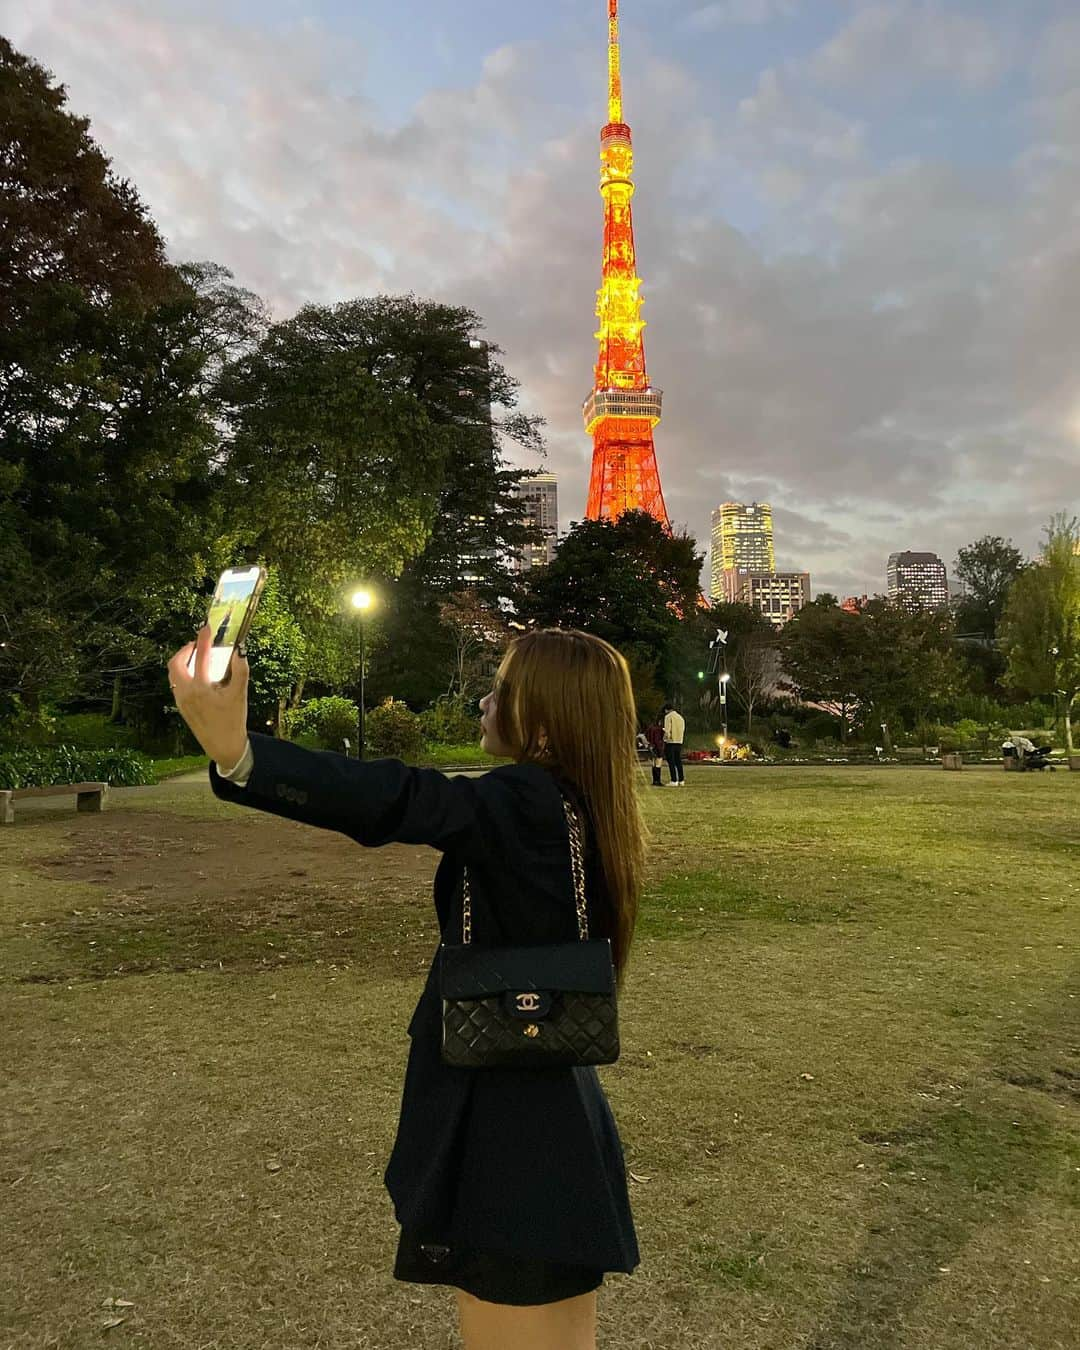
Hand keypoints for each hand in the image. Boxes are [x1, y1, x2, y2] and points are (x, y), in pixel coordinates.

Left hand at [167, 626, 250, 767]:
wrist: (223, 745)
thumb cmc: (233, 720)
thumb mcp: (240, 694)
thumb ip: (240, 670)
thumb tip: (239, 650)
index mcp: (201, 688)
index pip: (201, 656)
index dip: (204, 639)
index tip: (206, 627)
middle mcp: (186, 692)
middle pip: (176, 662)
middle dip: (185, 649)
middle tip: (198, 644)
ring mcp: (181, 699)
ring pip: (174, 673)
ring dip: (183, 661)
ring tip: (198, 658)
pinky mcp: (181, 706)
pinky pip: (177, 683)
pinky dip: (184, 673)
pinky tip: (197, 674)